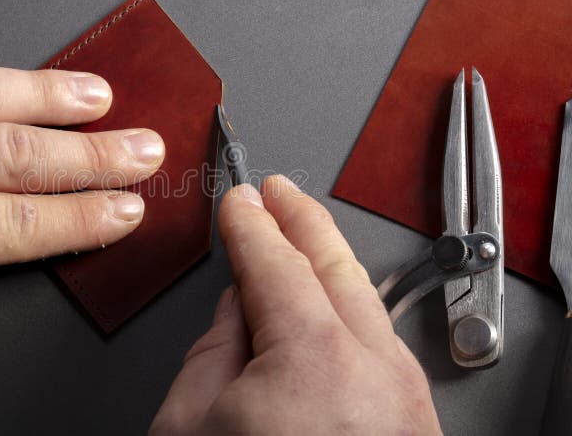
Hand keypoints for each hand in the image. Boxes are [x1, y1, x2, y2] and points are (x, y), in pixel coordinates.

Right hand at [151, 175, 440, 434]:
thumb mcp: (189, 426)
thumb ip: (210, 354)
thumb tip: (235, 311)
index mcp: (315, 363)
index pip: (276, 265)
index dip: (251, 226)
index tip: (240, 203)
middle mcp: (376, 374)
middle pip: (337, 267)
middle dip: (304, 221)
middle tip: (280, 193)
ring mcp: (406, 401)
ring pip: (367, 303)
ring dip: (331, 262)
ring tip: (303, 238)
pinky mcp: (416, 424)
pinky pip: (381, 346)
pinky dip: (349, 313)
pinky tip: (327, 307)